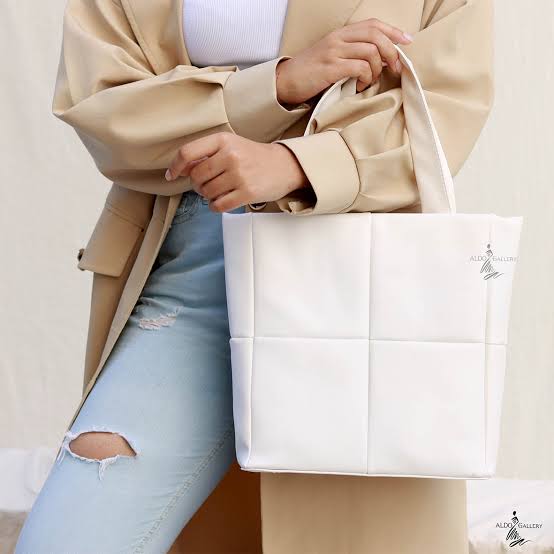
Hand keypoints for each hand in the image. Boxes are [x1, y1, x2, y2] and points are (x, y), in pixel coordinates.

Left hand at [165, 132, 309, 211]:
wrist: (283, 166)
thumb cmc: (253, 157)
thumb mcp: (230, 145)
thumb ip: (206, 154)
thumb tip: (181, 169)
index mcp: (223, 140)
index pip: (188, 153)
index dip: (175, 166)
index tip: (172, 175)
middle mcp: (231, 156)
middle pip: (196, 176)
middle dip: (196, 184)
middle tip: (205, 184)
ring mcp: (239, 175)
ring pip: (206, 192)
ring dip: (207, 196)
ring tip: (218, 191)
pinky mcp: (247, 193)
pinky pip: (218, 205)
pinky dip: (215, 206)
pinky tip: (221, 201)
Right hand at [276, 18, 412, 102]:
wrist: (286, 82)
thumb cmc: (310, 73)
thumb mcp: (331, 56)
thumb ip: (352, 53)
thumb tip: (380, 60)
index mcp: (340, 34)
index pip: (373, 24)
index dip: (393, 31)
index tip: (407, 42)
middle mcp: (338, 39)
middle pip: (376, 36)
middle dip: (392, 52)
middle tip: (395, 69)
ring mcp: (334, 52)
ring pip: (371, 52)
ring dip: (378, 69)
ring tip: (371, 81)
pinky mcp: (331, 68)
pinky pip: (359, 68)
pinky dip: (366, 78)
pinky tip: (361, 86)